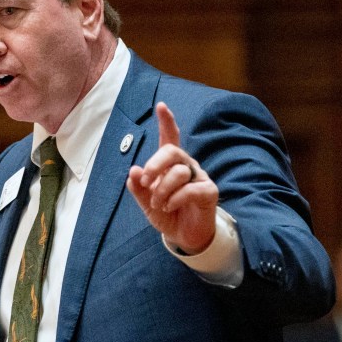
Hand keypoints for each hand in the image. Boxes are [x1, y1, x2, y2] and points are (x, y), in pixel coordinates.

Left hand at [126, 102, 218, 253]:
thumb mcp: (146, 202)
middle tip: (144, 181)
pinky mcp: (209, 191)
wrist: (184, 236)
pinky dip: (175, 199)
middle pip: (172, 152)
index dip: (166, 122)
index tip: (161, 106)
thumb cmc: (166, 213)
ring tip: (158, 204)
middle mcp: (186, 166)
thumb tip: (133, 170)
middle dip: (154, 164)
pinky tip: (170, 207)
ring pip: (179, 172)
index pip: (170, 138)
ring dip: (162, 190)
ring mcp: (199, 177)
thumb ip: (138, 187)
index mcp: (170, 164)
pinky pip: (190, 189)